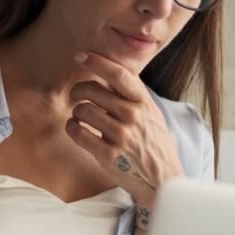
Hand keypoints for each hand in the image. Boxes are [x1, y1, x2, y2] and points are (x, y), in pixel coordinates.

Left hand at [66, 51, 184, 207]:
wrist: (163, 179)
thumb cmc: (153, 143)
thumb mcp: (151, 113)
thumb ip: (132, 94)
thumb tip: (109, 70)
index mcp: (143, 102)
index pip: (118, 74)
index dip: (96, 61)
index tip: (80, 55)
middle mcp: (133, 116)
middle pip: (92, 90)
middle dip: (78, 90)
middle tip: (76, 95)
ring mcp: (121, 136)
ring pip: (82, 110)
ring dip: (75, 111)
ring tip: (80, 116)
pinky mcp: (108, 155)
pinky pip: (78, 132)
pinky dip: (71, 127)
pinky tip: (76, 128)